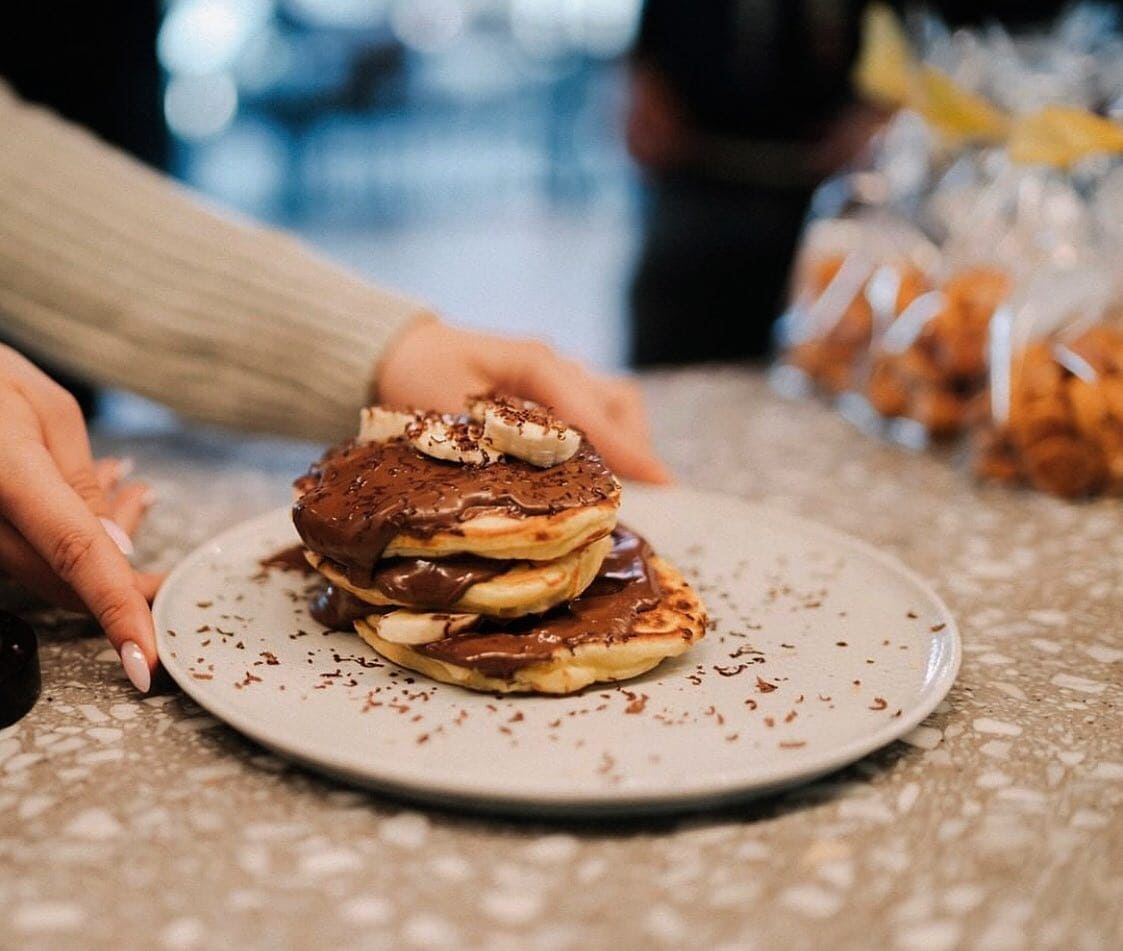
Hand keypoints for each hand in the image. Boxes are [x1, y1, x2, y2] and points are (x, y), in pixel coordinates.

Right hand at [0, 346, 158, 691]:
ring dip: (102, 544)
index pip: (75, 555)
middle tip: (150, 509)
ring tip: (128, 488)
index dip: (117, 611)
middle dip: (125, 563)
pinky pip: (29, 553)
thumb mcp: (45, 410)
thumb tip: (116, 550)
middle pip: (66, 575)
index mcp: (6, 476)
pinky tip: (96, 496)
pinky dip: (70, 537)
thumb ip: (82, 483)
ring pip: (50, 569)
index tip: (145, 662)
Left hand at [377, 319, 672, 482]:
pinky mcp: (547, 391)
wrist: (393, 353)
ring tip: (609, 492)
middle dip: (631, 451)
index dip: (630, 454)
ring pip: (612, 407)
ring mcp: (554, 376)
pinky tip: (583, 478)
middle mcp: (555, 366)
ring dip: (619, 446)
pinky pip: (590, 413)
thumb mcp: (447, 417)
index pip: (596, 415)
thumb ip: (494, 446)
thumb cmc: (415, 380)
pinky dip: (598, 443)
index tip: (664, 488)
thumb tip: (541, 487)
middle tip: (637, 500)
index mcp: (535, 365)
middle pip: (618, 407)